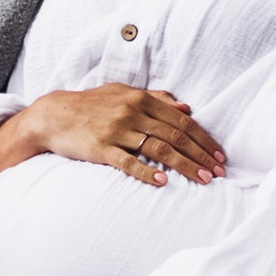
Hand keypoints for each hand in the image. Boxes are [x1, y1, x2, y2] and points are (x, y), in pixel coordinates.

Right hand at [0, 84, 224, 184]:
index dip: (203, 138)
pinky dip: (147, 173)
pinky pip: (129, 162)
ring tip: (203, 180)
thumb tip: (187, 107)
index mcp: (139, 98)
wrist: (56, 115)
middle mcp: (131, 112)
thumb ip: (156, 98)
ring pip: (159, 149)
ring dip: (184, 166)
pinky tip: (163, 183)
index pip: (181, 120)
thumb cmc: (93, 104)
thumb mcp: (123, 93)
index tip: (219, 155)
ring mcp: (116, 131)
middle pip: (175, 135)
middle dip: (201, 155)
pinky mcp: (102, 149)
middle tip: (219, 172)